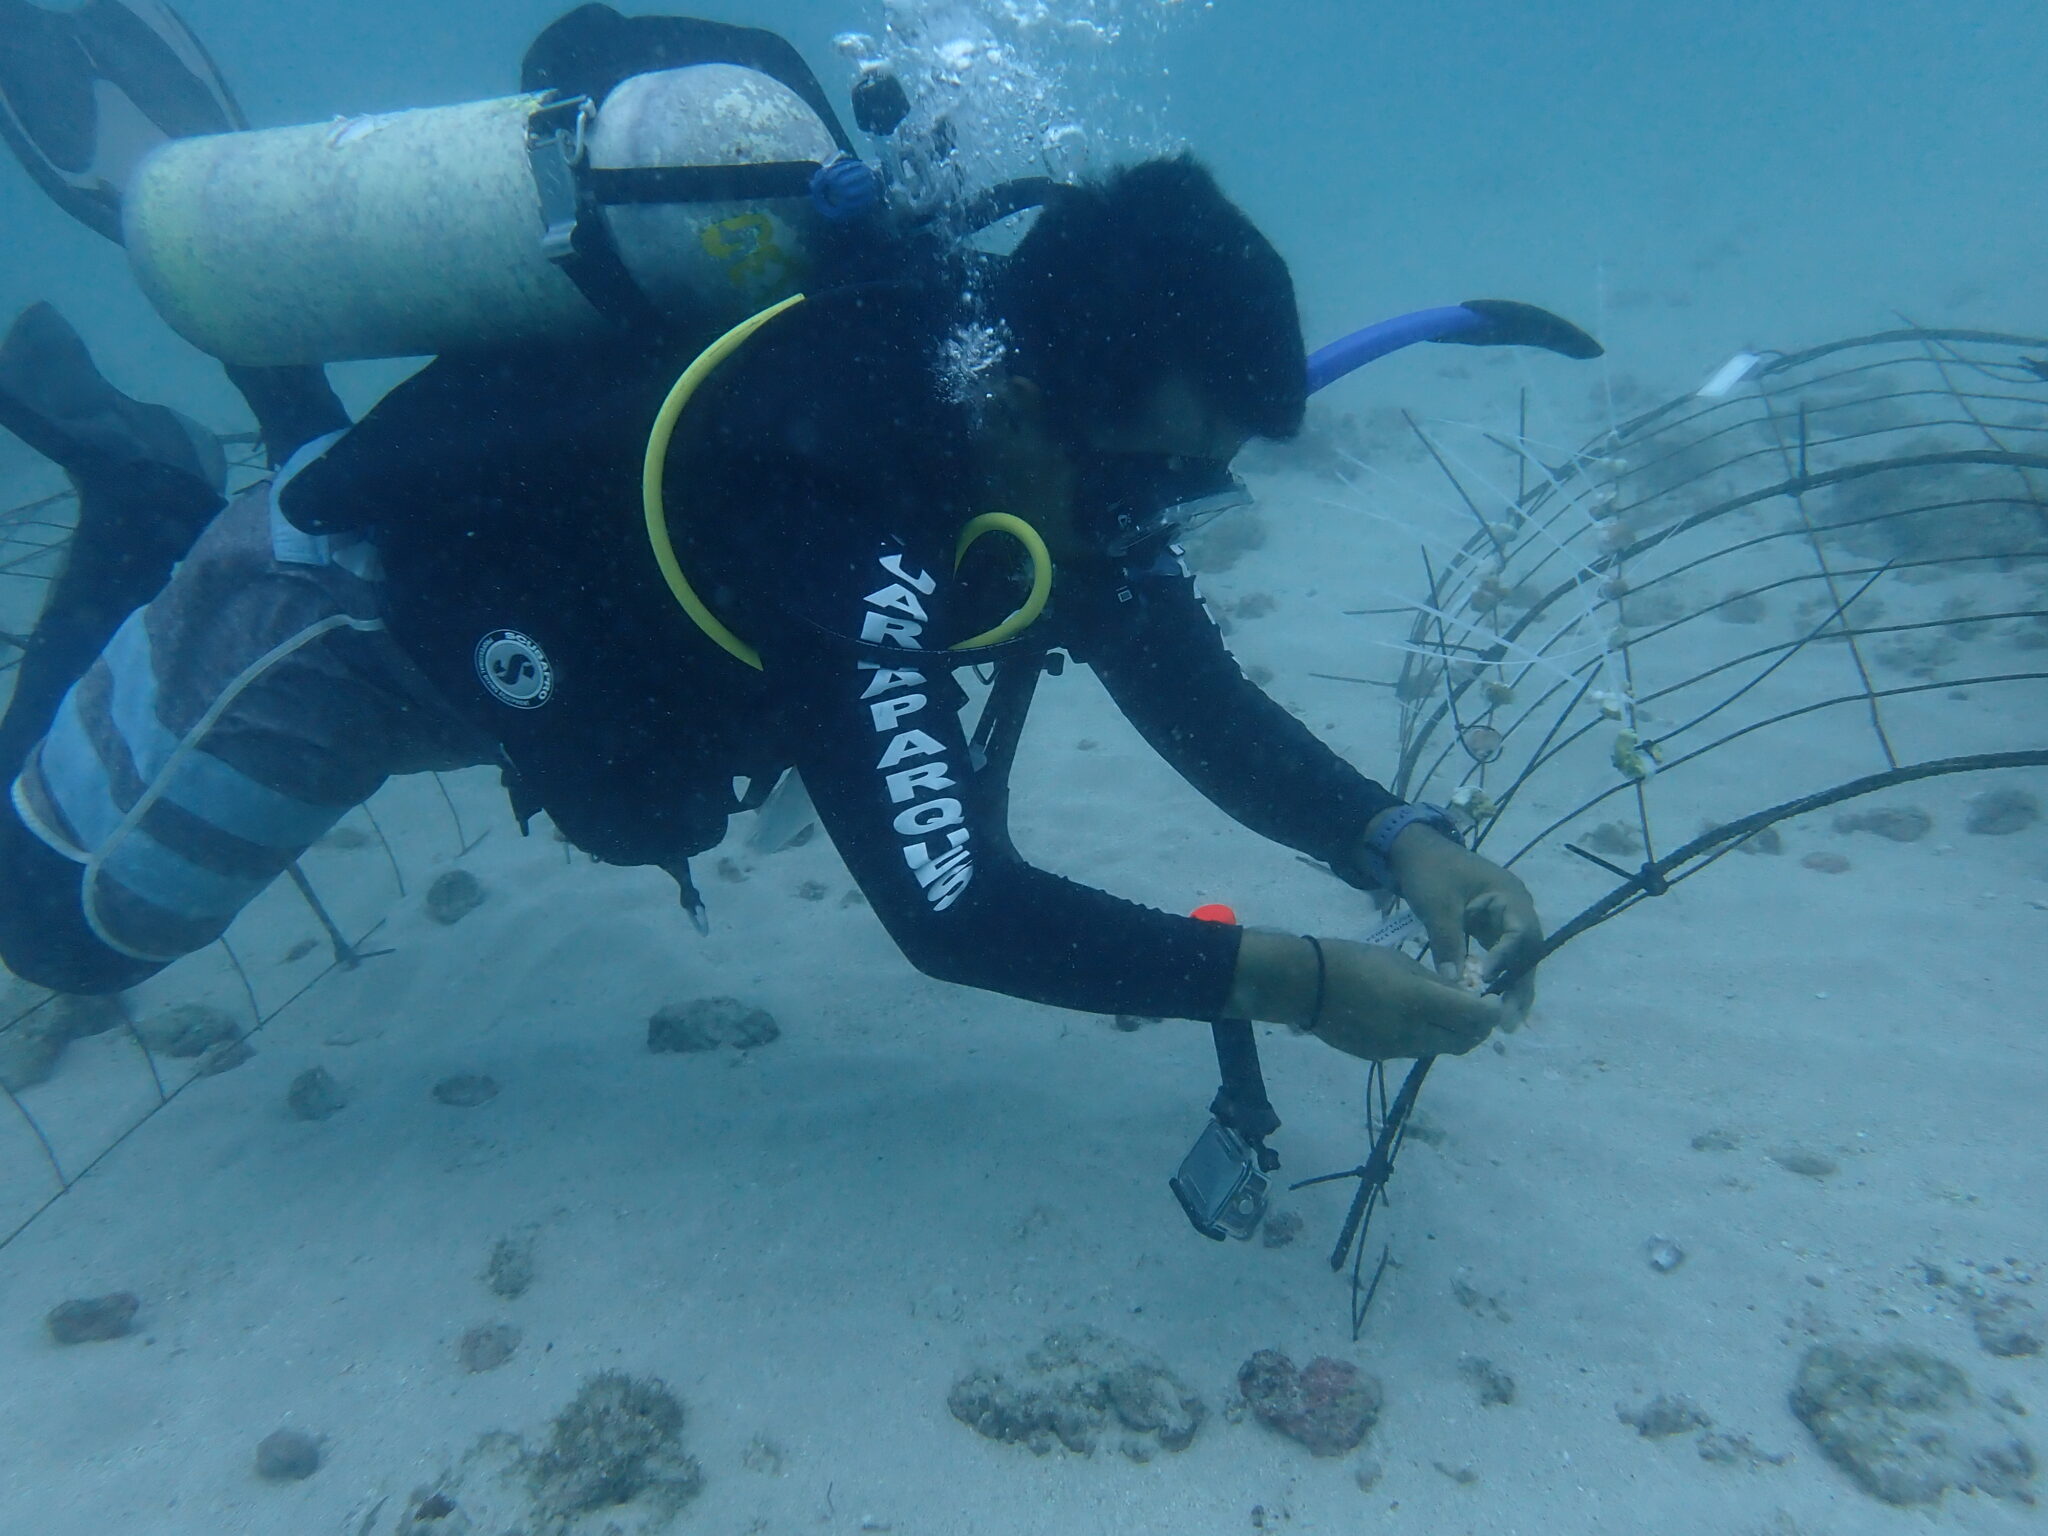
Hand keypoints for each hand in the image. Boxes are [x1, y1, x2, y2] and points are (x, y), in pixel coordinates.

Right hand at [1313, 936, 1506, 1059]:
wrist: (1305, 986)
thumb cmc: (1352, 960)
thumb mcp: (1400, 961)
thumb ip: (1436, 982)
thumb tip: (1466, 994)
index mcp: (1418, 1001)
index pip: (1474, 1017)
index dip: (1491, 1011)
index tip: (1494, 1000)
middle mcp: (1412, 1032)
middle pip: (1463, 1041)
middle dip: (1477, 1028)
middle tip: (1477, 1009)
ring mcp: (1396, 1050)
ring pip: (1440, 1048)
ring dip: (1452, 1033)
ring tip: (1446, 1011)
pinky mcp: (1380, 1057)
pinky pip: (1415, 1050)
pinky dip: (1426, 1036)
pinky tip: (1414, 1018)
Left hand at [1383, 821, 1543, 1023]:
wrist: (1415, 850)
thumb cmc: (1429, 871)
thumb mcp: (1437, 905)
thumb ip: (1447, 941)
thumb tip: (1454, 984)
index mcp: (1510, 896)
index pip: (1519, 933)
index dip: (1506, 959)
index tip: (1486, 979)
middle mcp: (1516, 910)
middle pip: (1527, 953)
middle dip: (1519, 987)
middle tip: (1510, 1021)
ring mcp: (1506, 921)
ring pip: (1518, 960)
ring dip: (1512, 988)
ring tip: (1505, 1023)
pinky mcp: (1492, 930)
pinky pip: (1502, 958)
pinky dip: (1498, 979)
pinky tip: (1490, 1004)